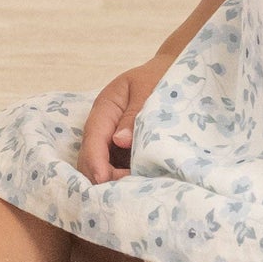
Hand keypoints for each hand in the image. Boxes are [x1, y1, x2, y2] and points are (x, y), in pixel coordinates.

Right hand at [76, 51, 176, 184]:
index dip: (96, 163)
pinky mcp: (122, 148)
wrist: (172, 71)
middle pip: (90, 159)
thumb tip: (119, 141)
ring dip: (112, 181)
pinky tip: (139, 185)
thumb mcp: (148, 89)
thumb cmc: (160, 76)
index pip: (93, 140)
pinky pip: (115, 166)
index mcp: (104, 109)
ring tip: (136, 190)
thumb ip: (134, 114)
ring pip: (101, 166)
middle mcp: (103, 126)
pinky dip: (122, 177)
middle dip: (102, 177)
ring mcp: (111, 138)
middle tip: (129, 190)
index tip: (105, 179)